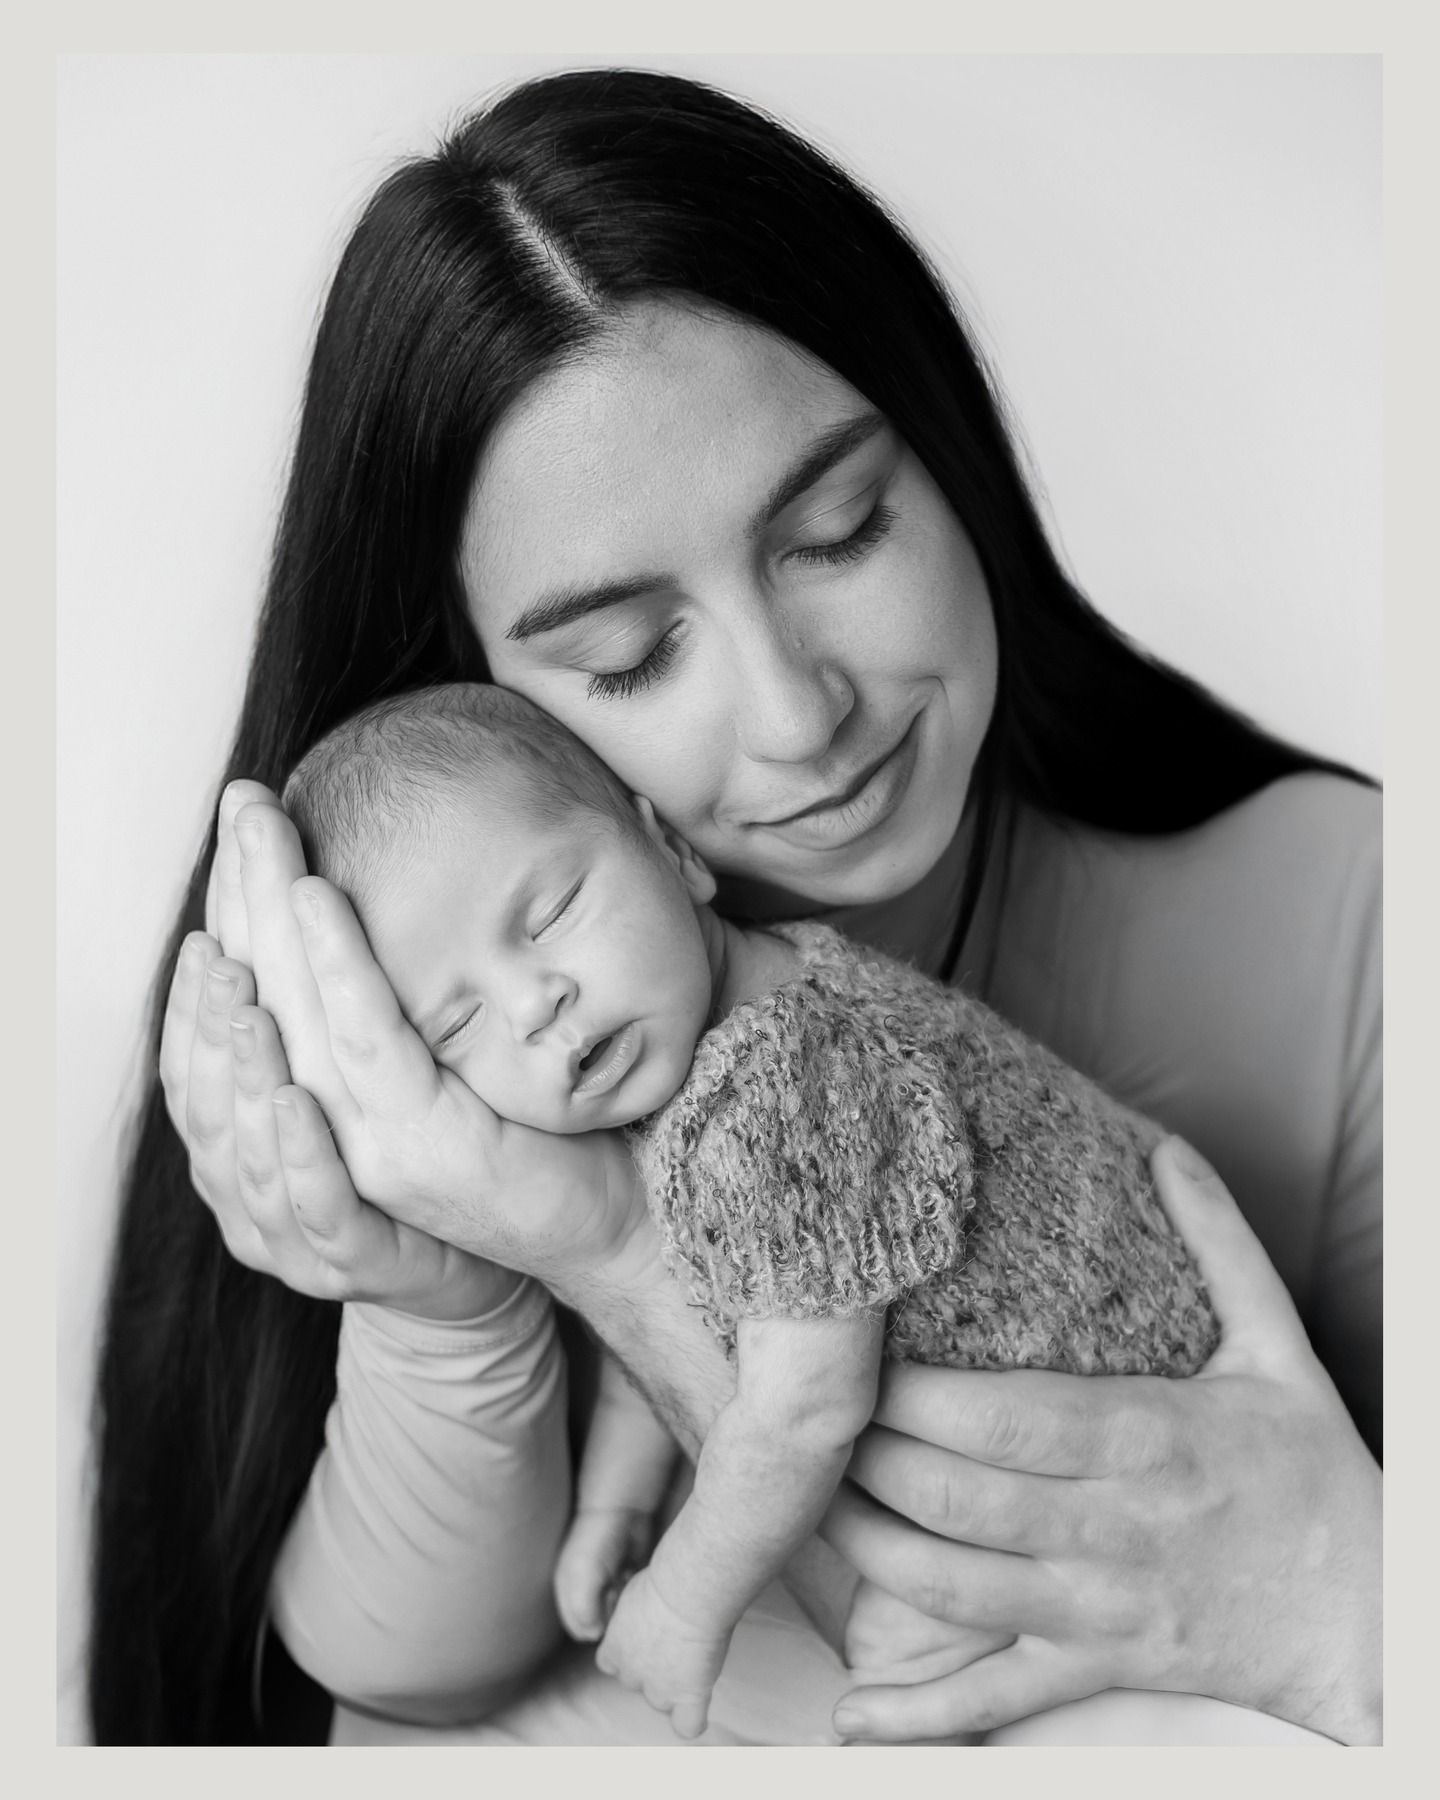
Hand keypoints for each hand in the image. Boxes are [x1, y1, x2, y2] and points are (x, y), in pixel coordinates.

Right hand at [225, 795, 639, 1285]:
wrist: (608, 1226)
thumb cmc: (529, 1134)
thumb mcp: (448, 1062)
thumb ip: (396, 1006)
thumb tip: (371, 893)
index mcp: (318, 1112)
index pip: (251, 997)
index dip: (236, 905)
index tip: (238, 818)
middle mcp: (322, 1136)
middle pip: (254, 1003)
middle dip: (243, 894)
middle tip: (242, 801)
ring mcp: (366, 1150)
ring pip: (291, 1024)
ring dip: (270, 927)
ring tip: (261, 848)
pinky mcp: (421, 1154)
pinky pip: (366, 1057)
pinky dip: (340, 975)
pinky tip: (318, 905)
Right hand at [553, 1507, 656, 1641]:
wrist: (623, 1510)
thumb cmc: (598, 1541)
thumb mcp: (584, 1575)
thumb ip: (583, 1609)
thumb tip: (594, 1636)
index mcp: (568, 1590)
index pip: (578, 1626)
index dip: (593, 1629)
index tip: (609, 1619)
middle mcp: (585, 1590)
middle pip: (599, 1622)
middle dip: (610, 1620)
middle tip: (619, 1603)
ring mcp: (605, 1584)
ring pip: (615, 1613)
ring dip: (622, 1610)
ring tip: (626, 1591)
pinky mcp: (624, 1578)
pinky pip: (628, 1601)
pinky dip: (633, 1600)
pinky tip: (635, 1588)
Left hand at [595, 1565, 730, 1739]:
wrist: (686, 1592)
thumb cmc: (664, 1580)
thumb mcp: (635, 1593)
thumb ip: (634, 1613)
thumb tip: (645, 1610)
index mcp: (613, 1649)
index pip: (611, 1663)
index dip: (629, 1651)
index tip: (645, 1634)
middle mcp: (632, 1674)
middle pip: (636, 1682)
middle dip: (651, 1667)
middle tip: (673, 1639)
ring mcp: (660, 1689)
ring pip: (662, 1701)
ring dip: (673, 1687)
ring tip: (691, 1658)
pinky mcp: (688, 1696)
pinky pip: (688, 1725)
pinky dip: (693, 1720)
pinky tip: (699, 1705)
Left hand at [822, 1137, 1381, 1744]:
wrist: (1368, 1618)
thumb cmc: (1314, 1474)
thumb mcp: (1279, 1349)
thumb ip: (1221, 1246)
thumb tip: (1165, 1148)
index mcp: (1148, 1438)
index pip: (1005, 1417)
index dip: (914, 1396)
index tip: (853, 1356)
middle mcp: (1112, 1528)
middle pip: (957, 1497)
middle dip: (867, 1460)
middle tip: (806, 1417)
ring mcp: (1097, 1607)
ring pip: (952, 1588)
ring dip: (865, 1551)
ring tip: (806, 1502)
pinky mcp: (1094, 1665)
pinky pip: (998, 1698)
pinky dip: (923, 1717)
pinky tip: (853, 1716)